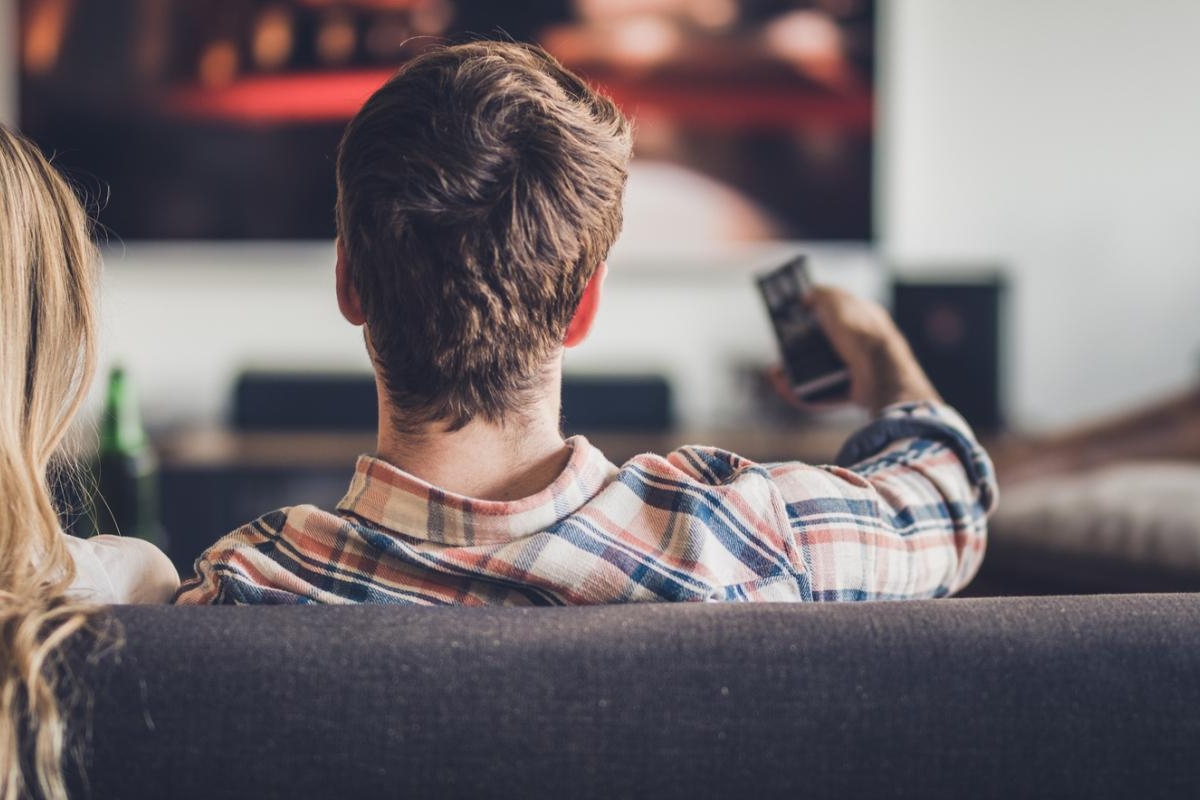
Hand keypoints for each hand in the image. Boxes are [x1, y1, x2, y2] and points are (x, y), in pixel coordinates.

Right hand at [792, 286, 939, 413]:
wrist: (882, 373)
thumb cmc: (861, 333)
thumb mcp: (837, 302)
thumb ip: (822, 294)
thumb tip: (808, 295)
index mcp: (864, 319)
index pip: (837, 313)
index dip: (815, 313)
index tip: (796, 317)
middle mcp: (861, 344)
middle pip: (823, 346)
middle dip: (797, 350)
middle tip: (780, 350)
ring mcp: (858, 369)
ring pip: (819, 373)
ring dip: (793, 375)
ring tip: (776, 374)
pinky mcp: (852, 393)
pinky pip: (822, 395)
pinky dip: (800, 394)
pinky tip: (784, 388)